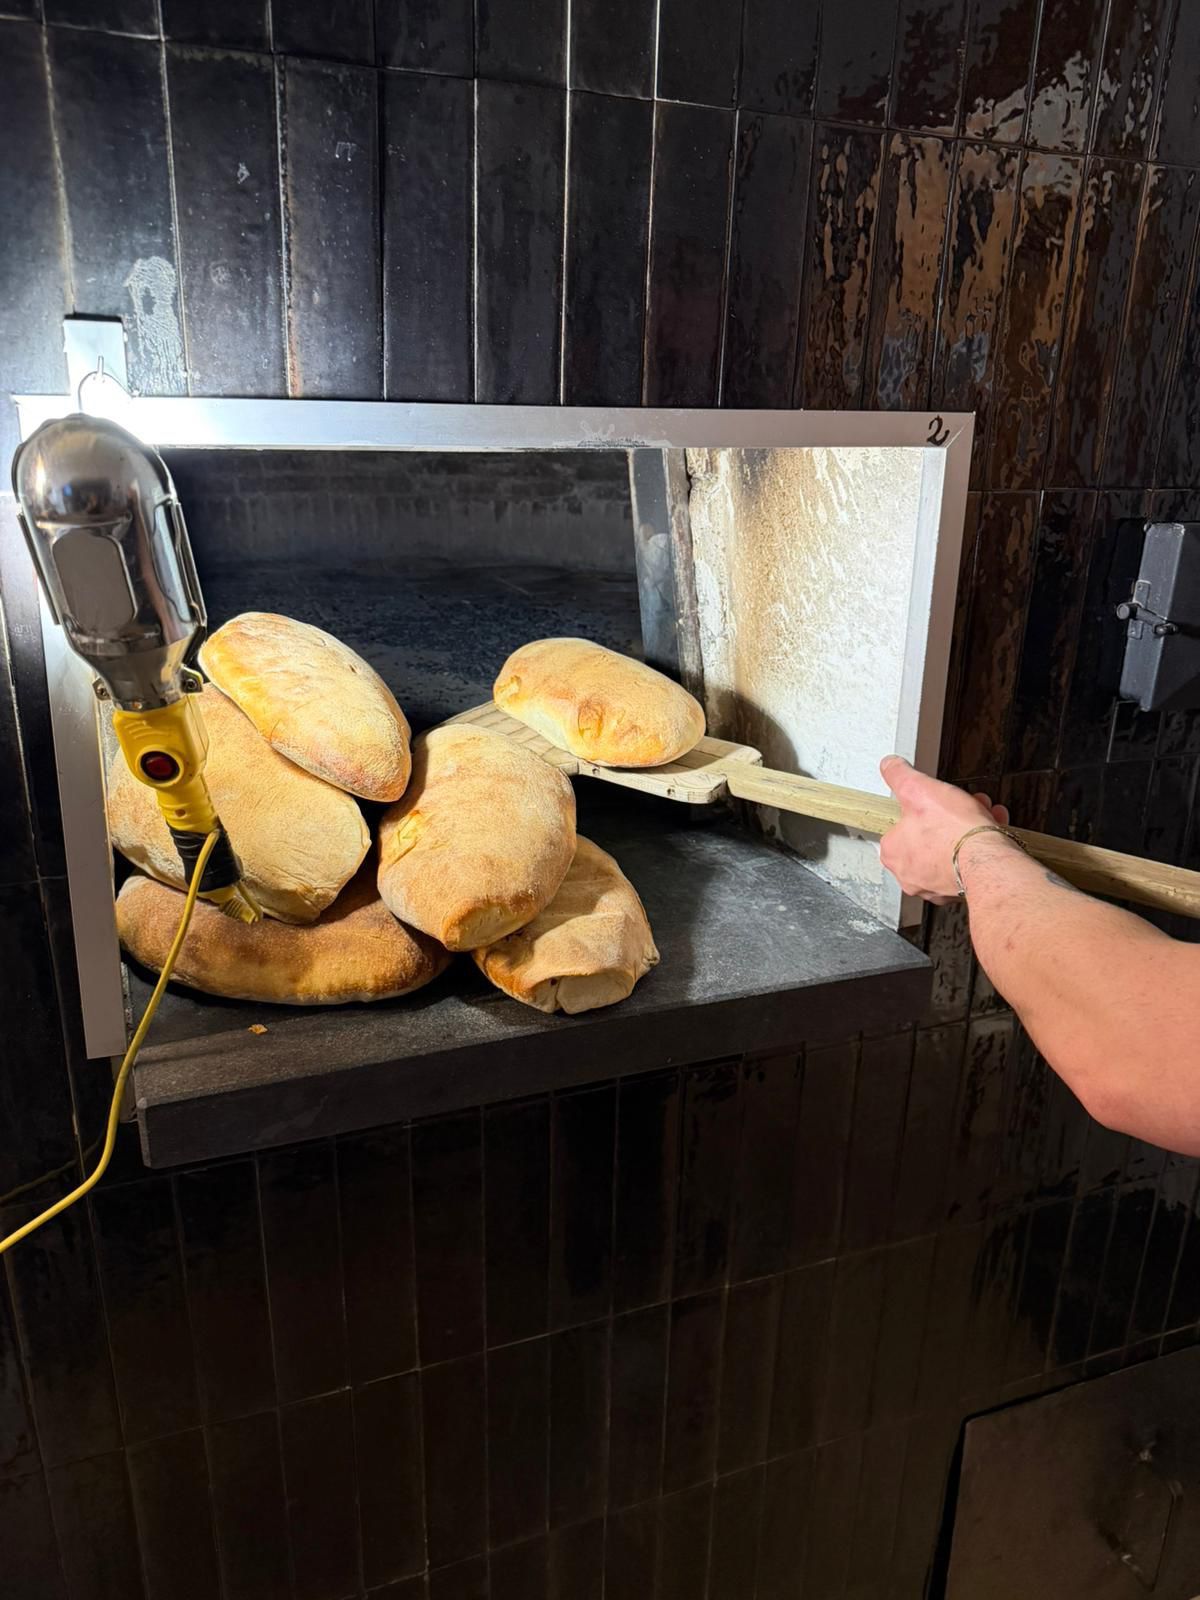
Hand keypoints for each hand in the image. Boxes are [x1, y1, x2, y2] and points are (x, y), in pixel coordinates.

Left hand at [878, 756, 1009, 903]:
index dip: (922, 805)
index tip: (936, 799)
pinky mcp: (959, 888)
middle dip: (951, 814)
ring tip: (983, 814)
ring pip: (950, 847)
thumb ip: (899, 775)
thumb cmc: (953, 832)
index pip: (900, 824)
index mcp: (893, 852)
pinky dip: (979, 846)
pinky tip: (992, 831)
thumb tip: (889, 766)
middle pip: (929, 834)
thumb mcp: (918, 789)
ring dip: (969, 827)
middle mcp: (910, 874)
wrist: (988, 862)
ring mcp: (935, 884)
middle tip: (964, 804)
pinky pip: (967, 862)